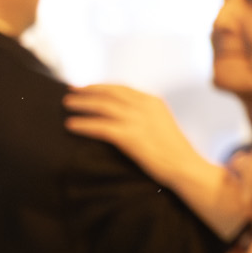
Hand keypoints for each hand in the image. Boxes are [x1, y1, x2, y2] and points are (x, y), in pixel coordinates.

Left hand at [65, 83, 246, 236]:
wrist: (185, 167)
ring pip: (102, 106)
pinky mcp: (130, 136)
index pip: (121, 88)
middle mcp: (145, 106)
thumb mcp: (159, 124)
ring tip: (66, 104)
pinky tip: (71, 125)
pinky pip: (100, 126)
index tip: (85, 86)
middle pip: (109, 93)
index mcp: (153, 101)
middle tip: (69, 90)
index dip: (100, 86)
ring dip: (82, 104)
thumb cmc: (172, 150)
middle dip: (87, 90)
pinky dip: (83, 124)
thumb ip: (143, 115)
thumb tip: (119, 114)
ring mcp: (138, 120)